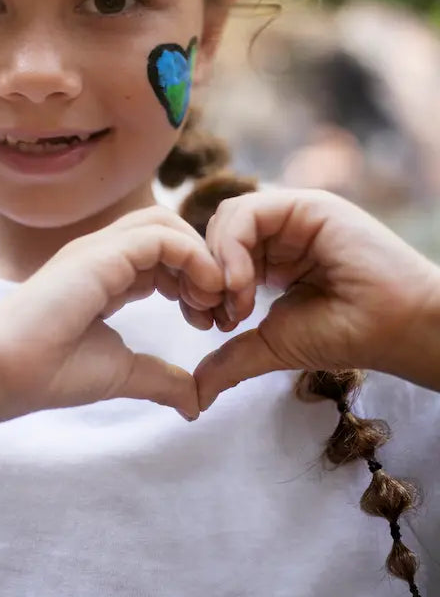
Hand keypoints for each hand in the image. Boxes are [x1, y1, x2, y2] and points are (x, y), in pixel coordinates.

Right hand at [0, 206, 224, 420]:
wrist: (7, 371)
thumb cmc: (52, 371)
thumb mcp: (123, 372)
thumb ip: (160, 379)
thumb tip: (195, 402)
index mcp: (106, 274)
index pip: (163, 253)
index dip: (194, 279)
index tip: (207, 322)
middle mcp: (103, 254)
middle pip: (168, 228)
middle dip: (202, 261)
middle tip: (217, 308)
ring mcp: (100, 248)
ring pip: (166, 222)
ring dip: (200, 255)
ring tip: (210, 300)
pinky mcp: (102, 254)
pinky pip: (162, 236)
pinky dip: (193, 258)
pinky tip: (201, 294)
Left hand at [194, 188, 439, 408]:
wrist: (399, 327)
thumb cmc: (347, 334)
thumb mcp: (274, 343)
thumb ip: (233, 357)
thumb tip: (195, 391)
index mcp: (273, 255)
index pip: (216, 252)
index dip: (203, 284)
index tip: (212, 324)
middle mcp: (281, 230)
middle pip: (216, 232)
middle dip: (205, 274)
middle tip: (217, 315)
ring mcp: (294, 214)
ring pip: (228, 219)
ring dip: (219, 263)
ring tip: (236, 305)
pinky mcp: (307, 205)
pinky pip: (249, 212)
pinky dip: (233, 249)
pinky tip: (244, 286)